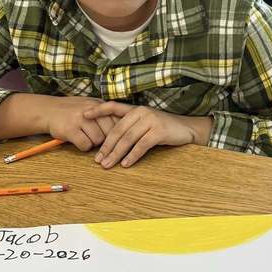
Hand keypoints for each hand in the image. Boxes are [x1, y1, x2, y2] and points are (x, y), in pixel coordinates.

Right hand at [42, 96, 118, 151]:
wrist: (48, 110)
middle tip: (98, 139)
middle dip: (106, 139)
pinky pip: (85, 145)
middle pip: (110, 131)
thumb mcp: (91, 105)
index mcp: (98, 104)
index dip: (118, 131)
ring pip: (98, 139)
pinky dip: (83, 147)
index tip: (117, 137)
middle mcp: (90, 110)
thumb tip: (125, 126)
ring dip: (93, 143)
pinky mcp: (70, 129)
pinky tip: (79, 141)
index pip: (118, 119)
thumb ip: (106, 113)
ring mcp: (80, 119)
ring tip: (86, 138)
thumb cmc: (73, 110)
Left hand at [82, 102, 213, 167]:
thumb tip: (111, 142)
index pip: (112, 107)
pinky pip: (141, 145)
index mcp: (135, 109)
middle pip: (118, 130)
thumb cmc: (164, 128)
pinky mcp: (159, 131)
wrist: (187, 129)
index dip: (98, 110)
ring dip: (116, 154)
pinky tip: (126, 164)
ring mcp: (150, 120)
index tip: (83, 115)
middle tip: (97, 160)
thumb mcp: (146, 123)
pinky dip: (132, 156)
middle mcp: (141, 112)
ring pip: (128, 139)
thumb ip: (130, 127)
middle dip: (106, 146)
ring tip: (108, 165)